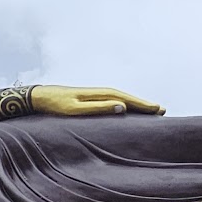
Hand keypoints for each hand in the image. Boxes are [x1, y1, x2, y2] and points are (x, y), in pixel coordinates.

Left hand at [31, 85, 165, 116]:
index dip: (142, 104)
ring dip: (136, 103)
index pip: (125, 99)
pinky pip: (113, 100)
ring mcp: (94, 94)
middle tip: (162, 110)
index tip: (157, 109)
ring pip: (121, 98)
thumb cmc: (56, 105)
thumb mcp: (76, 109)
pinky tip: (128, 109)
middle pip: (126, 97)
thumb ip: (98, 108)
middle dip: (143, 104)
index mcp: (98, 94)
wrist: (40, 96)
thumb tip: (122, 107)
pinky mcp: (89, 99)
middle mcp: (98, 92)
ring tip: (151, 109)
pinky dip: (124, 104)